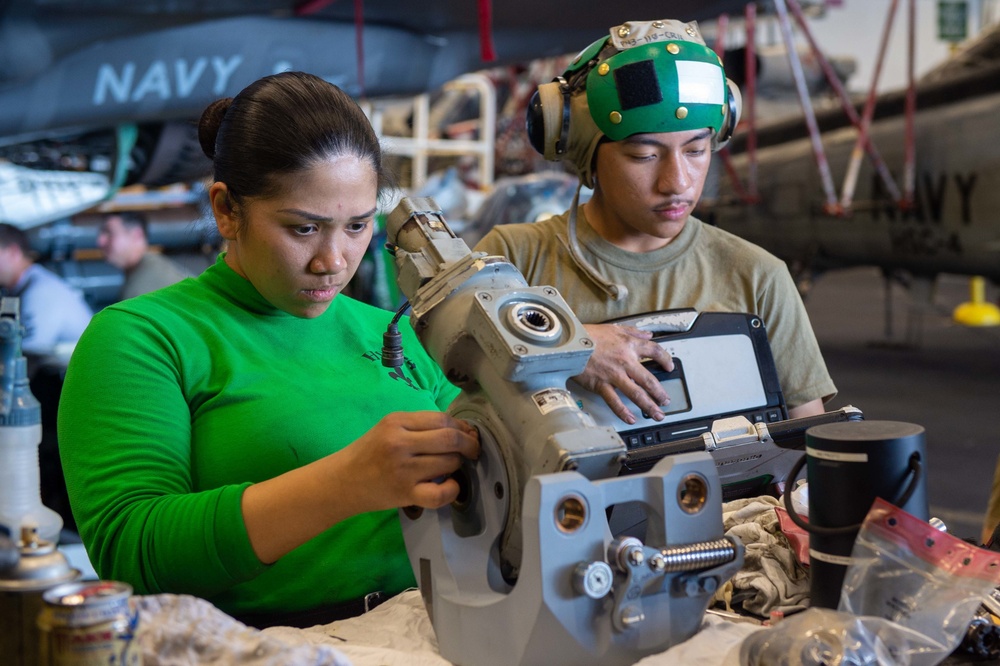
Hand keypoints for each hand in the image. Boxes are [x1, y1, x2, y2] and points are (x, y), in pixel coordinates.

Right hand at [345, 411, 479, 511]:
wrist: (343, 481)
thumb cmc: (369, 452)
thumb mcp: (389, 428)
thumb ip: (420, 426)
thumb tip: (462, 429)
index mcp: (397, 422)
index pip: (441, 419)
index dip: (462, 427)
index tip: (468, 433)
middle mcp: (400, 443)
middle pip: (450, 439)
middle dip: (469, 444)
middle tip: (473, 450)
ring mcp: (403, 470)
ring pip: (448, 463)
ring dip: (458, 464)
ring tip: (452, 466)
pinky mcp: (406, 494)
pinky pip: (440, 494)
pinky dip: (452, 489)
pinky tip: (451, 485)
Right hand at [574, 324, 674, 424]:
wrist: (570, 343)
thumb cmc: (589, 335)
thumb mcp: (614, 328)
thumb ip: (633, 331)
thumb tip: (648, 334)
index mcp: (629, 345)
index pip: (655, 351)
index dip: (665, 359)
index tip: (669, 366)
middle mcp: (625, 361)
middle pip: (649, 379)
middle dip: (660, 392)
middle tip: (666, 400)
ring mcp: (614, 375)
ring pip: (636, 393)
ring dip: (649, 406)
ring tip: (657, 414)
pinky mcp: (601, 385)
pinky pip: (615, 401)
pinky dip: (623, 412)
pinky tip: (631, 418)